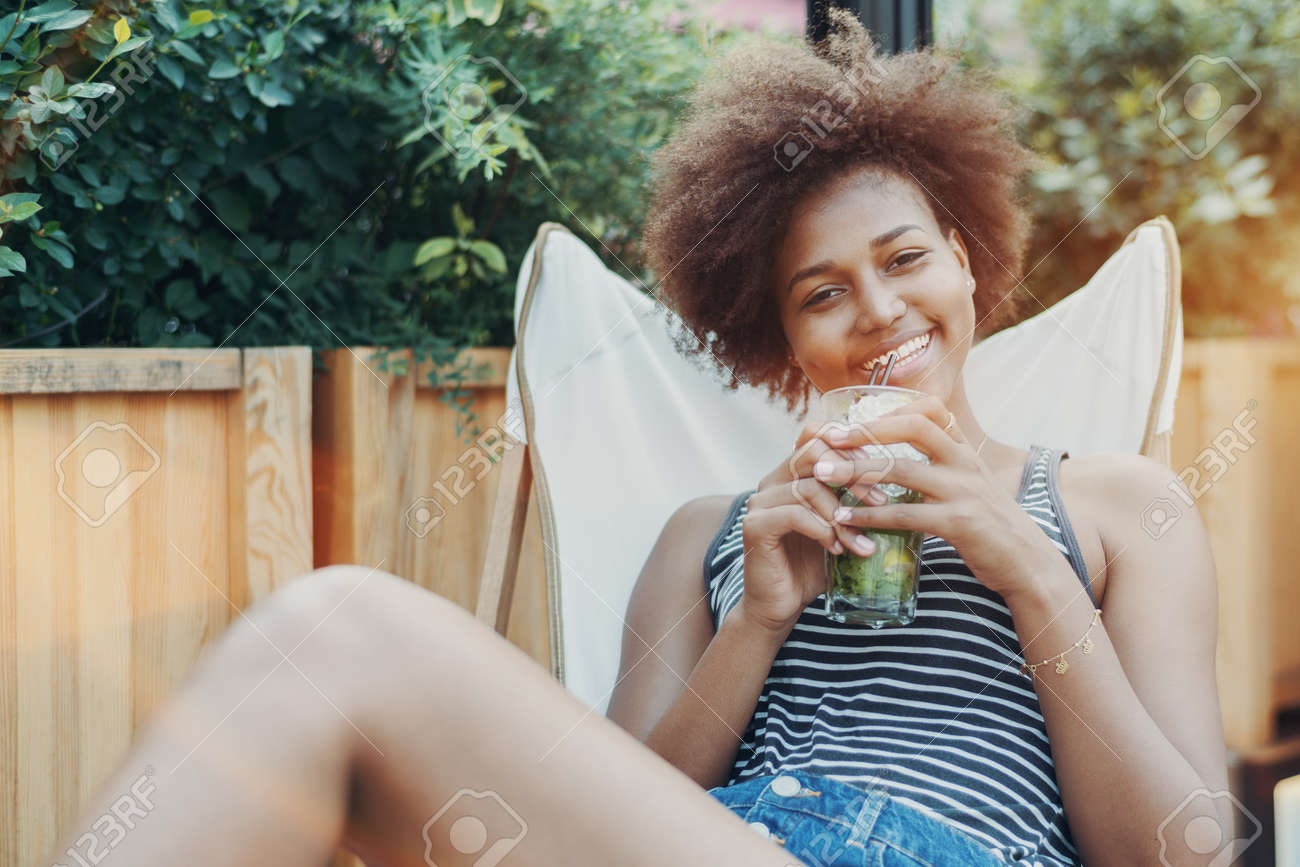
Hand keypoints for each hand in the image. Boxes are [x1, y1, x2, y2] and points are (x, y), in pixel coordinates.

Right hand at [740, 417, 886, 635]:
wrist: (780, 606)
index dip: (848, 443)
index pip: (815, 434)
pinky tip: (837, 549)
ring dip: (843, 515)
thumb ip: (855, 502)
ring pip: (809, 487)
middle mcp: (772, 481)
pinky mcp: (755, 526)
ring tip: (862, 542)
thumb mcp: (840, 527)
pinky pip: (795, 514)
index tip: (878, 466)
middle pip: (813, 451)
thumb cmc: (813, 566)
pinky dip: (822, 530)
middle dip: (853, 474)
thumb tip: (903, 484)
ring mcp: (760, 502)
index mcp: (791, 474)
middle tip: (880, 500)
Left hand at [814, 395, 1058, 598]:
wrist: (1029, 565)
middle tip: (829, 438)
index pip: (931, 409)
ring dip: (857, 471)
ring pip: (902, 469)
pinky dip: (869, 515)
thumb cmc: (992, 528)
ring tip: (822, 475)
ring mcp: (964, 491)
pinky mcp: (959, 522)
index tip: (856, 417)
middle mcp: (966, 463)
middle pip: (913, 427)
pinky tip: (844, 518)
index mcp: (966, 451)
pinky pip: (904, 513)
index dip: (892, 408)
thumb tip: (901, 460)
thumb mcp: (973, 487)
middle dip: (867, 430)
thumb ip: (943, 469)